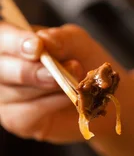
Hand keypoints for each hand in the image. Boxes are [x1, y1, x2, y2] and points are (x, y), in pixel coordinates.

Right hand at [0, 22, 129, 142]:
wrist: (102, 97)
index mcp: (13, 41)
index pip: (2, 36)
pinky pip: (28, 113)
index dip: (14, 41)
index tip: (37, 47)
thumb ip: (62, 38)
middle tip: (58, 71)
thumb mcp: (79, 44)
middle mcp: (3, 67)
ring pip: (17, 92)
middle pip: (1, 68)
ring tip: (74, 83)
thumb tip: (44, 41)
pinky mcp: (16, 119)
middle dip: (30, 70)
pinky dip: (53, 105)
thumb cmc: (86, 64)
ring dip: (49, 88)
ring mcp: (6, 95)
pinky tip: (67, 100)